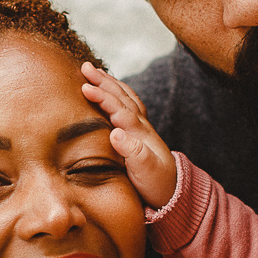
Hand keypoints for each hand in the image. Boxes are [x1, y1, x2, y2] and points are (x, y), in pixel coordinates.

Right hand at [79, 64, 178, 207]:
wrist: (172, 190)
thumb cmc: (156, 183)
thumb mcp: (145, 172)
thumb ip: (133, 152)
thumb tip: (115, 133)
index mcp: (139, 134)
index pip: (119, 109)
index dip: (102, 97)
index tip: (85, 87)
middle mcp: (141, 126)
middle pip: (121, 97)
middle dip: (103, 81)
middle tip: (85, 67)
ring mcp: (141, 127)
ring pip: (125, 98)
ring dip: (110, 83)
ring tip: (95, 71)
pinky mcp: (138, 131)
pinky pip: (127, 104)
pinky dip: (117, 92)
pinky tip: (111, 88)